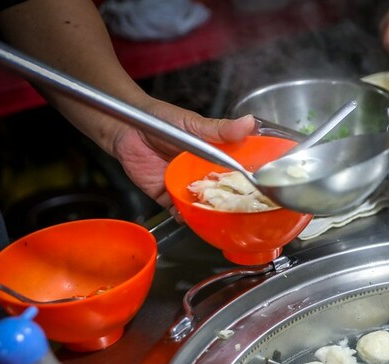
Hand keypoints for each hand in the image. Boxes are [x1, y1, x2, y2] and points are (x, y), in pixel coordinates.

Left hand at [108, 100, 254, 207]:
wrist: (125, 129)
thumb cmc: (161, 120)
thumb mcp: (195, 124)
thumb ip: (221, 129)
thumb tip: (249, 123)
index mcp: (215, 156)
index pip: (238, 171)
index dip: (250, 181)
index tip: (263, 190)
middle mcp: (203, 173)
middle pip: (223, 193)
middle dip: (232, 203)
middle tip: (243, 211)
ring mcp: (186, 186)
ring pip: (203, 205)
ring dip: (210, 213)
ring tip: (220, 219)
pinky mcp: (168, 197)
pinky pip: (180, 211)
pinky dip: (186, 217)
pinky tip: (192, 219)